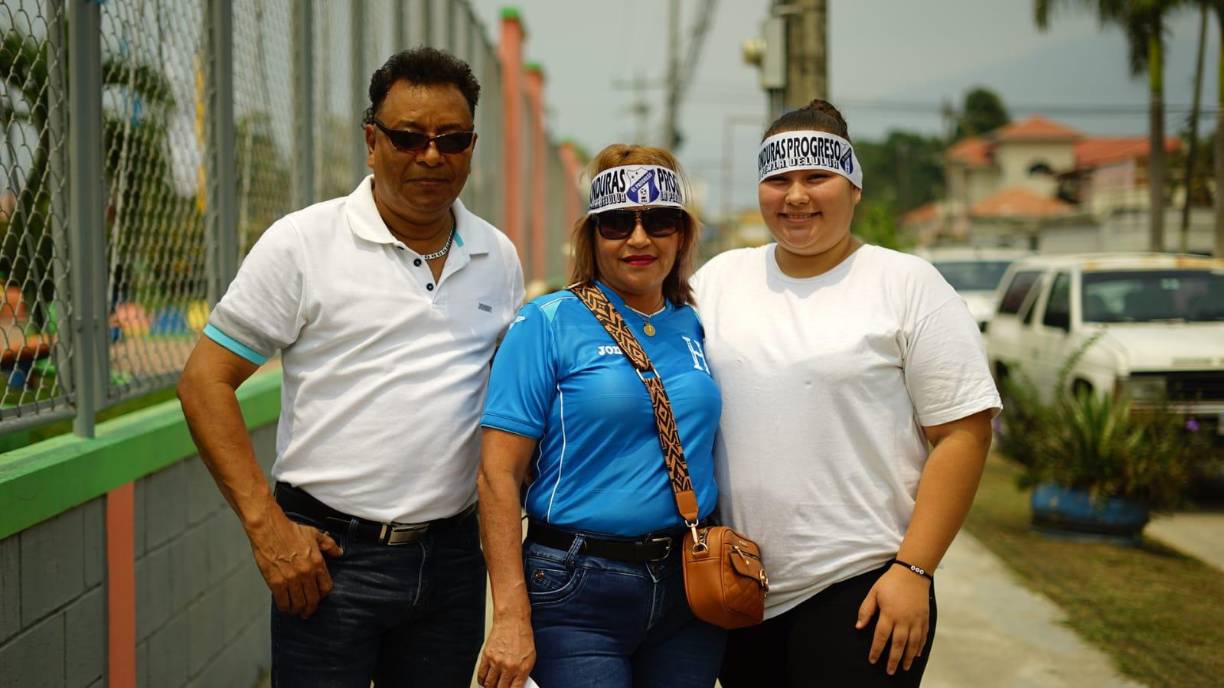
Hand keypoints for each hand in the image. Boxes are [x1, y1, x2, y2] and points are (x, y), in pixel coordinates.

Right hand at [246, 504, 342, 619]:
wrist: (269, 529)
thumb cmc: (291, 530)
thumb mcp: (315, 534)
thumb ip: (329, 545)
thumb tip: (339, 553)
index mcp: (317, 562)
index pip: (326, 587)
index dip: (323, 596)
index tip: (319, 598)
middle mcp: (306, 573)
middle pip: (313, 599)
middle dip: (311, 608)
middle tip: (307, 612)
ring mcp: (291, 579)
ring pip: (298, 603)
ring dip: (298, 610)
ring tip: (296, 612)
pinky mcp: (276, 582)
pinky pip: (282, 601)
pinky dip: (285, 607)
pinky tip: (285, 607)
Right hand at [477, 615, 535, 687]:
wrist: (512, 620)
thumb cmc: (522, 636)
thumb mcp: (530, 657)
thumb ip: (523, 673)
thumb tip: (517, 685)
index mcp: (522, 668)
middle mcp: (509, 666)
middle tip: (501, 687)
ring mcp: (496, 662)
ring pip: (489, 685)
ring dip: (491, 687)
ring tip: (493, 685)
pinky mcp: (486, 656)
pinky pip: (481, 675)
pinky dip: (482, 681)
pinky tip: (485, 680)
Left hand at [856, 565, 930, 674]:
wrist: (912, 572)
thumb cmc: (890, 582)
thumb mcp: (873, 593)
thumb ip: (866, 610)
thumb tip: (858, 627)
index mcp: (889, 614)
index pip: (881, 636)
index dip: (876, 650)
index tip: (873, 660)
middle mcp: (903, 620)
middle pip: (898, 644)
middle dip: (893, 659)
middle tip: (890, 671)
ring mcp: (916, 620)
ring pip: (912, 643)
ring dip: (908, 657)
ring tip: (904, 667)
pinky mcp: (924, 618)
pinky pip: (923, 636)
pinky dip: (920, 646)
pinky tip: (916, 654)